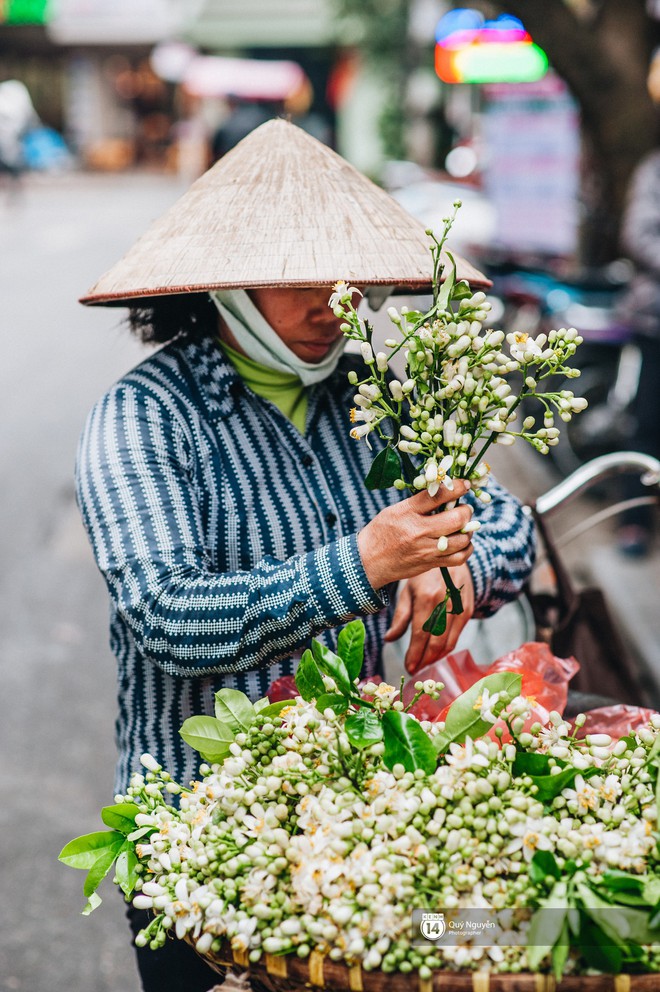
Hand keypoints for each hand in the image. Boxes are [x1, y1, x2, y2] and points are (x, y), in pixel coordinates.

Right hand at [357, 481, 473, 590]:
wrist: (368, 561)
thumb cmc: (381, 532)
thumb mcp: (395, 510)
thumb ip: (419, 502)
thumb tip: (445, 492)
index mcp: (408, 512)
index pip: (437, 496)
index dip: (457, 487)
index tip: (465, 484)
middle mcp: (418, 531)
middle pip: (456, 519)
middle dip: (466, 511)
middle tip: (463, 509)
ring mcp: (426, 550)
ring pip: (462, 540)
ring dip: (468, 530)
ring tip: (463, 526)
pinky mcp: (430, 564)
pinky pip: (459, 558)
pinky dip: (466, 548)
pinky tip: (462, 542)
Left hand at [384, 563, 474, 673]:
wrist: (450, 555)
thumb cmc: (424, 574)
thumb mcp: (407, 591)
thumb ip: (401, 617)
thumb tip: (389, 639)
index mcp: (427, 598)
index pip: (421, 635)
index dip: (415, 655)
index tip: (408, 668)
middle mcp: (445, 604)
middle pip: (436, 642)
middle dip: (425, 660)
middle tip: (415, 670)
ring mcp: (459, 607)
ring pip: (449, 642)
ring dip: (436, 657)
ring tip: (423, 664)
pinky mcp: (468, 609)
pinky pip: (457, 635)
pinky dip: (446, 647)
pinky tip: (436, 652)